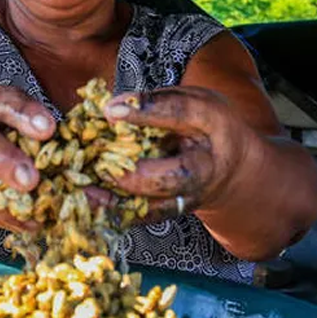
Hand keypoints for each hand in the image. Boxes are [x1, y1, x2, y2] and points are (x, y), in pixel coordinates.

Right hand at [0, 86, 55, 231]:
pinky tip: (30, 223)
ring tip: (37, 214)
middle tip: (30, 180)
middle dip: (5, 160)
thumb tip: (101, 194)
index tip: (49, 129)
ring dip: (6, 201)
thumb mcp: (15, 132)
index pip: (1, 100)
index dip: (24, 113)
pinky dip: (6, 218)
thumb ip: (51, 150)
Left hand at [102, 86, 255, 222]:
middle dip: (133, 172)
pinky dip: (112, 212)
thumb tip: (109, 108)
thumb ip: (155, 102)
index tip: (109, 110)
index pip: (180, 114)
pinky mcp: (171, 213)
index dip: (144, 112)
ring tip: (83, 188)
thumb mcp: (191, 100)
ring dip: (116, 199)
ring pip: (154, 207)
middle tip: (100, 160)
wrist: (233, 166)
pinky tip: (87, 200)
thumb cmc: (205, 125)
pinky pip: (141, 217)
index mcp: (212, 125)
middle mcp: (204, 168)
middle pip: (173, 177)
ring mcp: (189, 196)